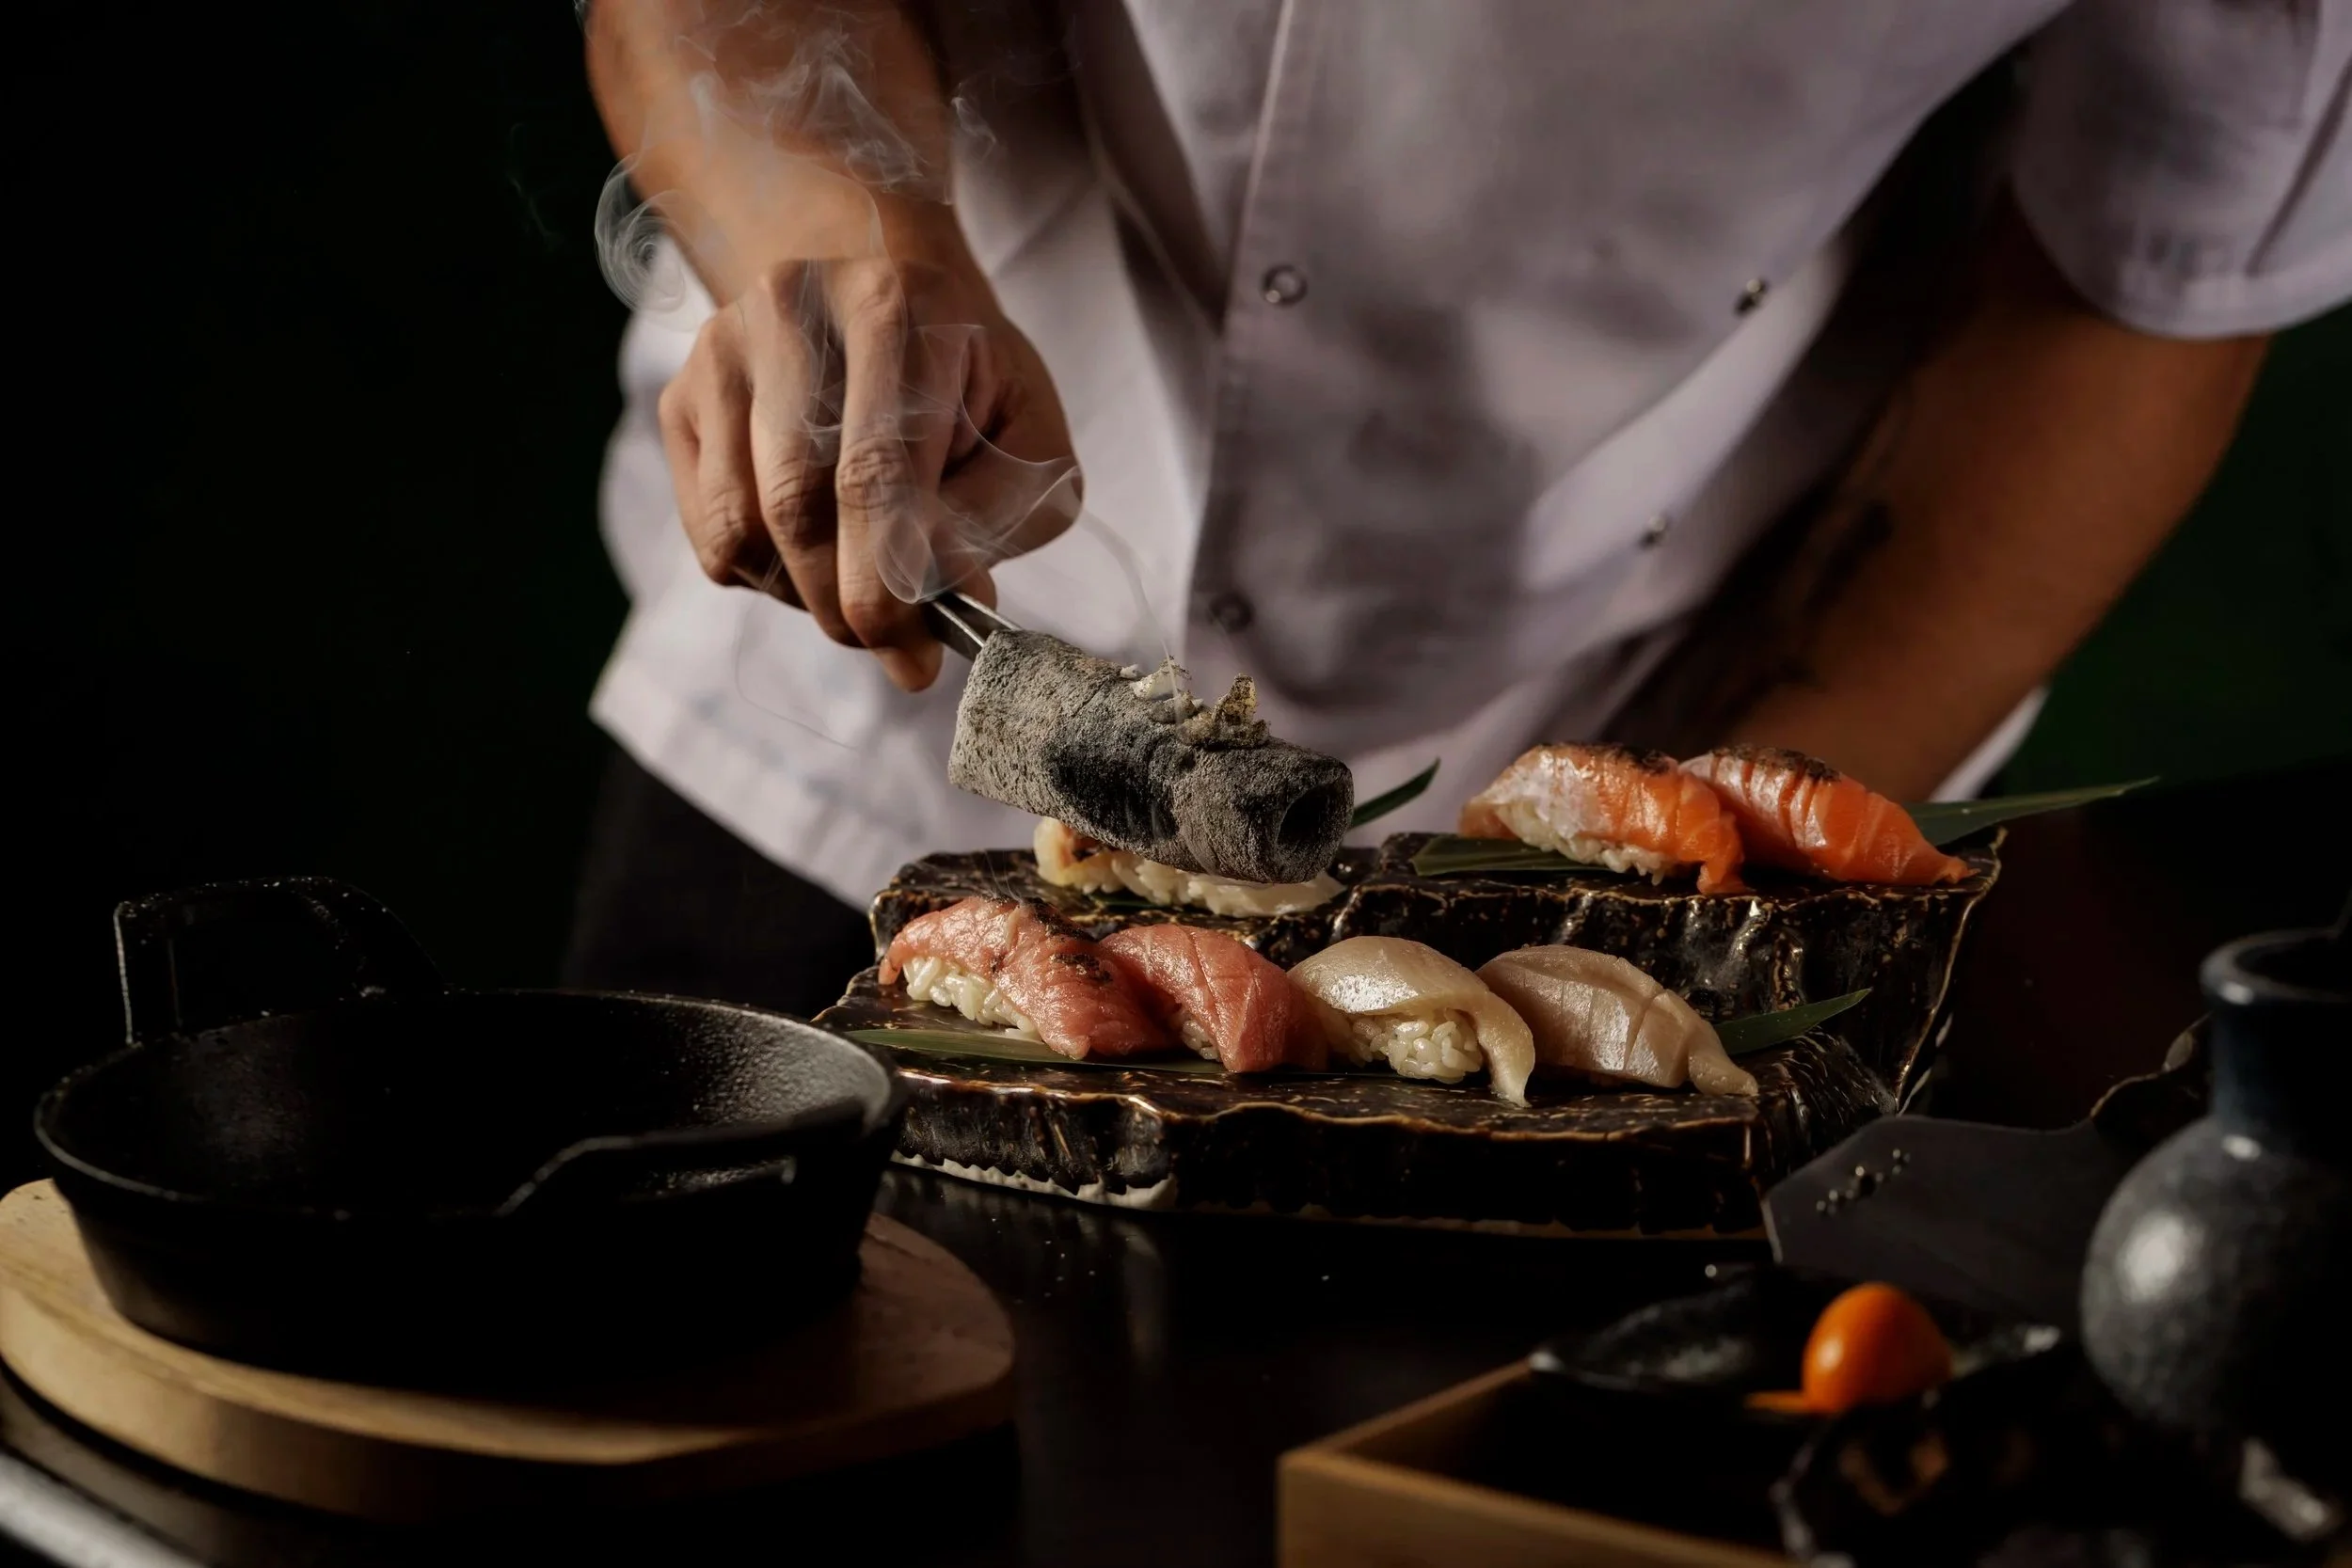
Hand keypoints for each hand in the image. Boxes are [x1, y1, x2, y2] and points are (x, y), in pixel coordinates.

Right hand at [659, 233, 1078, 690]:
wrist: (885, 304)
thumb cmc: (966, 386)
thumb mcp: (1026, 439)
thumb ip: (995, 519)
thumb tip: (946, 602)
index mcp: (895, 307)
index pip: (874, 467)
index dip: (889, 580)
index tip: (914, 654)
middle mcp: (792, 310)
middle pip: (796, 502)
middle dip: (846, 602)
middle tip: (891, 644)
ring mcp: (723, 349)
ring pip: (743, 526)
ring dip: (805, 594)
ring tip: (858, 584)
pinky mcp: (682, 393)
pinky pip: (710, 529)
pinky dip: (764, 573)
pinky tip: (813, 549)